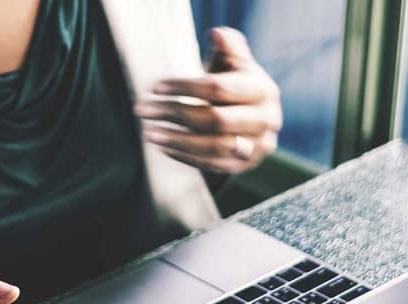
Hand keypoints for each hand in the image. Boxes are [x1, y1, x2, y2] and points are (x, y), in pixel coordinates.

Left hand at [134, 27, 281, 173]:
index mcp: (263, 90)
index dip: (185, 87)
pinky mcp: (245, 166)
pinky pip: (212, 165)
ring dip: (176, 140)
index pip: (218, 88)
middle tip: (141, 109)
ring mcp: (257, 146)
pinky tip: (163, 147)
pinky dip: (185, 157)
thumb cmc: (235, 85)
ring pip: (214, 147)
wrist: (252, 118)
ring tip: (148, 133)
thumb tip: (217, 33)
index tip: (155, 87)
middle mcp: (265, 120)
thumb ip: (228, 47)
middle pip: (215, 119)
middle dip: (174, 114)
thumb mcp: (234, 64)